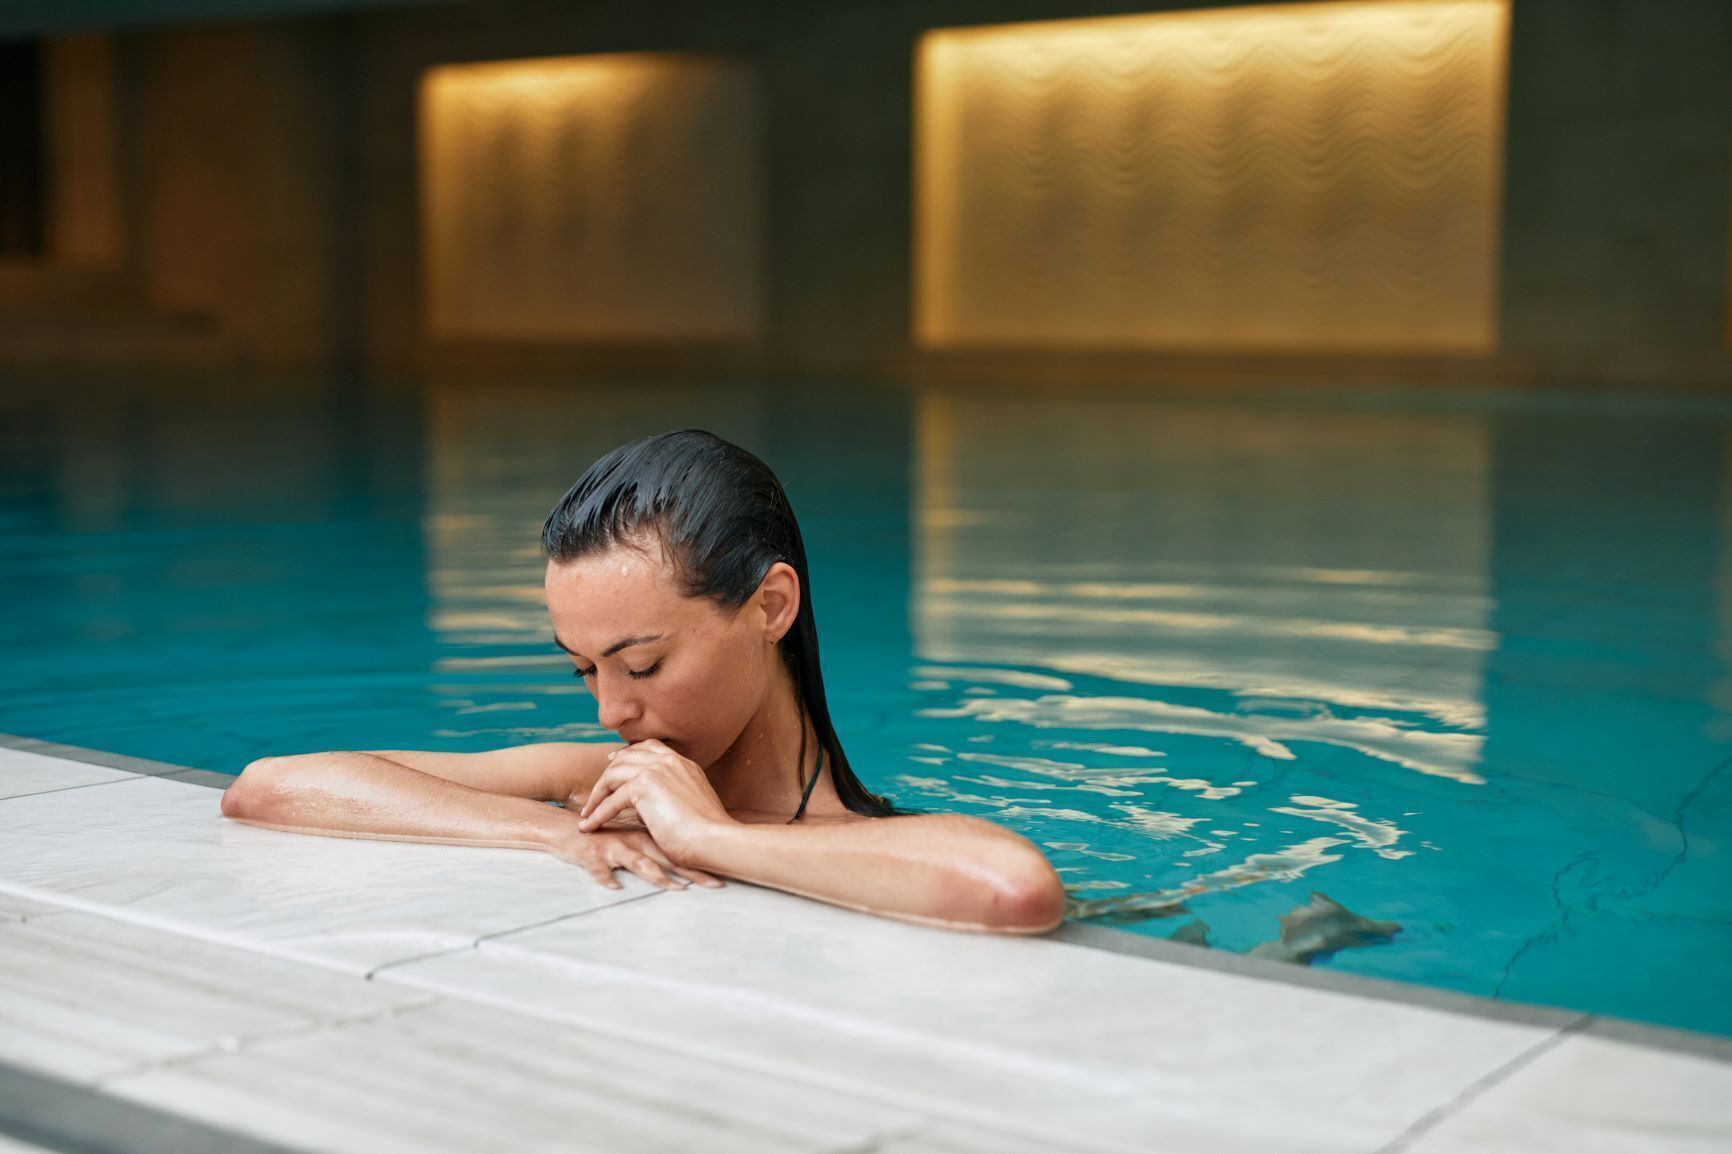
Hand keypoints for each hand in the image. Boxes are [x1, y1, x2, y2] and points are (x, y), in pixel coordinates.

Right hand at [543, 818, 722, 890]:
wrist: (566, 831)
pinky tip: (615, 889)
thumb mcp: (634, 839)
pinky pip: (600, 868)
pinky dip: (607, 878)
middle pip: (670, 857)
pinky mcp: (593, 854)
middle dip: (693, 873)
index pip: (682, 849)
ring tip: (674, 889)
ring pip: (638, 861)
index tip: (730, 875)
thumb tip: (688, 859)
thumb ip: (659, 845)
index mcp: (650, 836)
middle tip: (715, 885)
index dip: (705, 862)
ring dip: (657, 876)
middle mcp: (637, 841)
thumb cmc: (603, 837)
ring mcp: (616, 847)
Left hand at [577, 739, 735, 863]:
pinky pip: (610, 801)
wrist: (714, 839)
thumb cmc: (707, 832)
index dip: (627, 753)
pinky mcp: (643, 787)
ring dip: (597, 795)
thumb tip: (645, 806)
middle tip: (595, 792)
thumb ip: (672, 796)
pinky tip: (589, 826)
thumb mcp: (692, 804)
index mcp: (683, 763)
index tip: (613, 760)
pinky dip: (596, 815)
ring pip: (613, 775)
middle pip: (625, 757)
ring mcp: (655, 771)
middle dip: (606, 773)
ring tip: (588, 813)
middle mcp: (669, 761)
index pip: (649, 746)